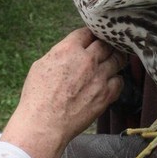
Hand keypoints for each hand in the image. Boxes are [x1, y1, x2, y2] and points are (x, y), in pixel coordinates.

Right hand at [0, 28, 125, 157]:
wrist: (44, 125)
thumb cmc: (37, 98)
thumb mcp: (40, 66)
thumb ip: (59, 55)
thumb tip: (68, 52)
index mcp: (68, 50)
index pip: (87, 32)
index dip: (91, 34)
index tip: (92, 38)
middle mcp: (87, 60)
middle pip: (106, 43)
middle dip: (106, 44)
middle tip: (106, 48)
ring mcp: (99, 77)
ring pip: (117, 59)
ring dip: (115, 59)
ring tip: (113, 61)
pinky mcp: (106, 94)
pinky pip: (119, 81)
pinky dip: (116, 80)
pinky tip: (109, 82)